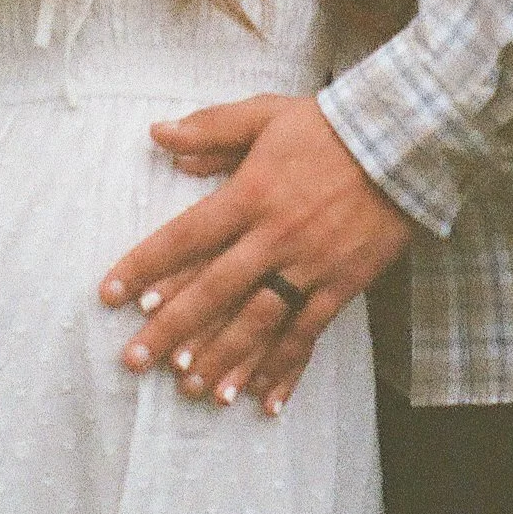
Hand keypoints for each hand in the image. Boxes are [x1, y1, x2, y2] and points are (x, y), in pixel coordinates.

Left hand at [100, 95, 413, 415]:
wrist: (402, 143)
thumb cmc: (327, 127)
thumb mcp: (264, 114)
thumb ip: (210, 128)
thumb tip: (158, 136)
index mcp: (250, 194)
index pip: (185, 236)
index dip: (144, 267)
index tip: (110, 296)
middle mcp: (274, 236)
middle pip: (213, 290)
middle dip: (171, 329)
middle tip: (134, 361)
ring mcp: (309, 266)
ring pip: (257, 322)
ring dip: (221, 358)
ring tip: (189, 387)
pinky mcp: (341, 286)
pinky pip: (307, 335)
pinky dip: (284, 369)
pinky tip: (262, 399)